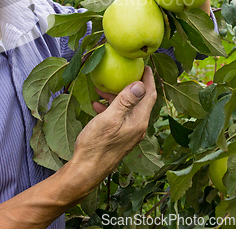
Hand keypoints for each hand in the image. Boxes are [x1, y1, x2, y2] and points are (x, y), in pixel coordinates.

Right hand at [69, 66, 156, 188]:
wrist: (86, 170)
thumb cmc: (96, 144)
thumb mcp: (110, 118)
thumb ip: (126, 101)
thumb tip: (140, 84)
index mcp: (139, 121)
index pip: (149, 95)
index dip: (149, 79)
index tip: (145, 65)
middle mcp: (138, 127)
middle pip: (140, 100)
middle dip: (131, 84)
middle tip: (123, 71)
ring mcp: (129, 133)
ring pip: (128, 108)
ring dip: (117, 96)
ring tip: (102, 88)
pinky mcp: (120, 136)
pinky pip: (120, 116)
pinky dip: (111, 107)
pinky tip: (97, 104)